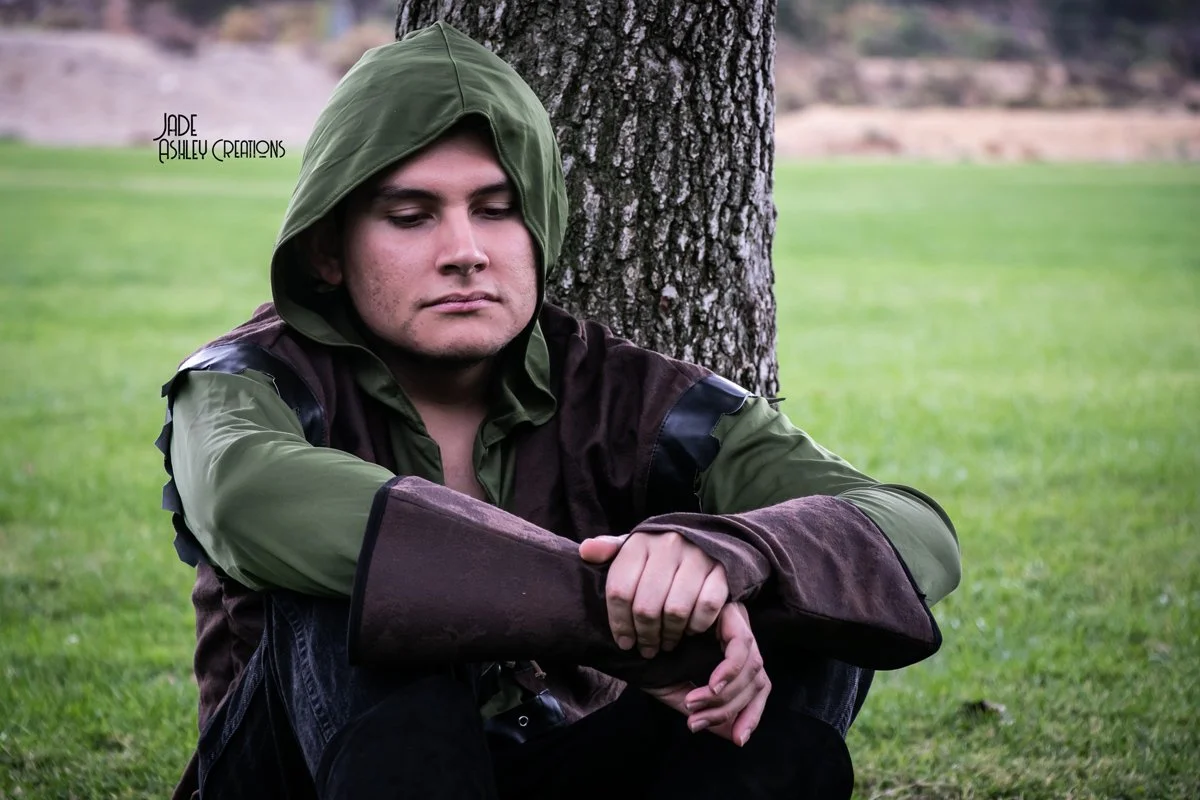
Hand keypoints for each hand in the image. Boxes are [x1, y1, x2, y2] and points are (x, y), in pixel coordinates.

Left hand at [580, 531, 727, 657]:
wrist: (709, 538)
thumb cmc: (661, 552)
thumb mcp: (634, 548)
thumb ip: (610, 551)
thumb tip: (585, 551)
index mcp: (640, 542)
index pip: (620, 591)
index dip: (619, 623)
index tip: (624, 642)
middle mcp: (668, 546)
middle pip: (646, 607)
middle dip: (645, 635)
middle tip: (646, 648)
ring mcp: (697, 557)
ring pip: (676, 611)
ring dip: (670, 635)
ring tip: (666, 643)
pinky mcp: (721, 570)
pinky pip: (706, 608)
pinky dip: (697, 626)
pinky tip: (689, 631)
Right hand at [643, 602, 769, 746]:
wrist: (620, 637)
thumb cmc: (650, 663)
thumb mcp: (684, 694)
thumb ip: (710, 712)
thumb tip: (737, 737)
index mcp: (732, 651)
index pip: (758, 685)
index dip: (751, 714)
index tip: (738, 739)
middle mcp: (739, 631)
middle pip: (756, 677)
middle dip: (730, 708)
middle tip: (696, 722)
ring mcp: (735, 617)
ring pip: (751, 665)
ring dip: (724, 695)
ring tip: (692, 705)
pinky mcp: (727, 609)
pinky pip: (741, 645)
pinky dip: (728, 671)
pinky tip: (710, 688)